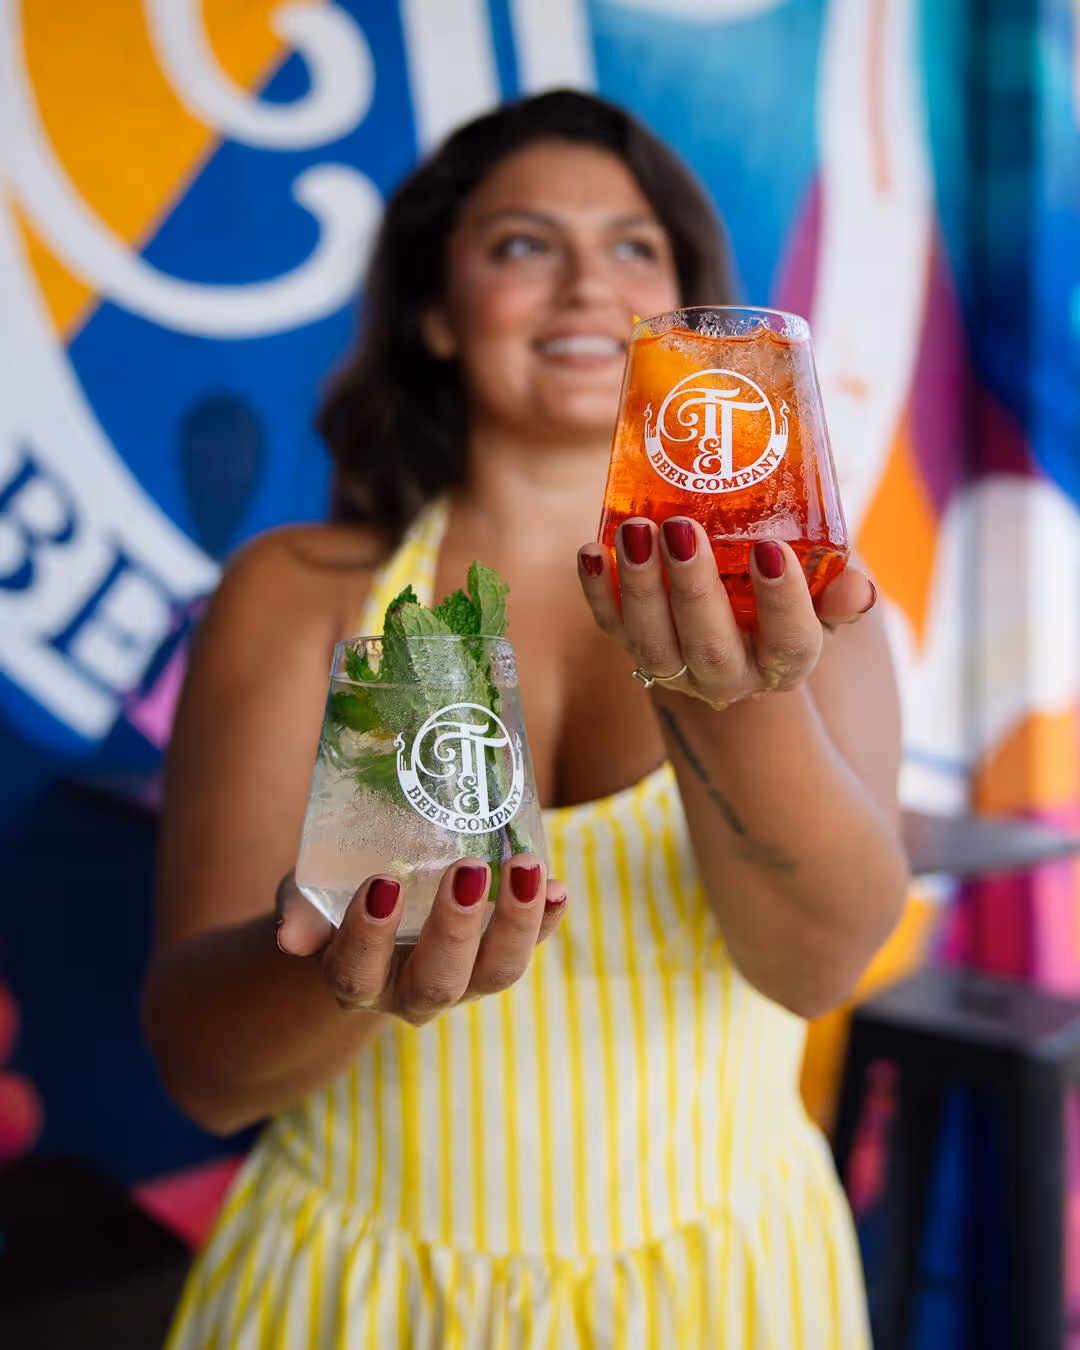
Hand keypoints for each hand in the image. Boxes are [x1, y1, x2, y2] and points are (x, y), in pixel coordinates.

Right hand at [275, 856, 566, 1023]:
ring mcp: (463, 981)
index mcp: (356, 980)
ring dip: (517, 924)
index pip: (357, 971)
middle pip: (439, 982)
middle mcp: (412, 993)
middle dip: (456, 928)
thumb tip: (290, 938)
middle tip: (466, 869)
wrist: (372, 919)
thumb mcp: (308, 897)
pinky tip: (559, 888)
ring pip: (497, 974)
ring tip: (528, 869)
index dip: (368, 935)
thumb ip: (300, 909)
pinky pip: (531, 948)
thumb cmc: (333, 899)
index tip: (380, 883)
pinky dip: (547, 920)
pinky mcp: (498, 958)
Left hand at [578, 517, 876, 710]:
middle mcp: (727, 678)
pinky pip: (610, 628)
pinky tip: (592, 551)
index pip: (790, 645)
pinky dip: (596, 592)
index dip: (783, 603)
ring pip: (653, 644)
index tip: (771, 549)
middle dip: (694, 589)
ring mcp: (676, 668)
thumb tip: (859, 587)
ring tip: (636, 529)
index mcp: (783, 664)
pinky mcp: (634, 646)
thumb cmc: (784, 594)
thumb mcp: (822, 594)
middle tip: (685, 529)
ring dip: (640, 587)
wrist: (734, 621)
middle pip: (711, 649)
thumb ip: (841, 589)